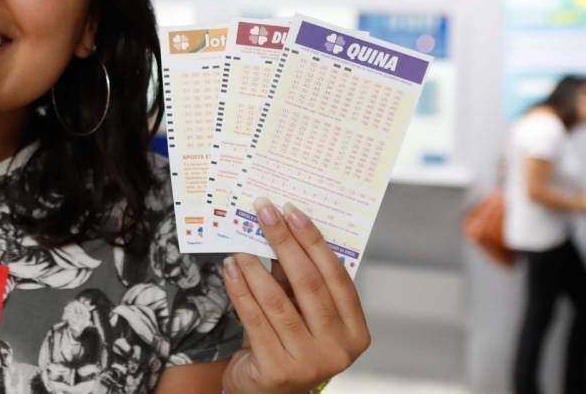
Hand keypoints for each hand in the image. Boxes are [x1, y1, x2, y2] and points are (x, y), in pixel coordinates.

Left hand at [220, 198, 370, 393]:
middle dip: (284, 242)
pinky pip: (254, 320)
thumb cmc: (286, 343)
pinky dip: (240, 290)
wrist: (265, 392)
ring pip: (279, 302)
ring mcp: (309, 362)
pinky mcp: (277, 370)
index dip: (314, 241)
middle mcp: (339, 349)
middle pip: (309, 284)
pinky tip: (230, 269)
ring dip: (256, 266)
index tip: (293, 212)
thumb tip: (281, 229)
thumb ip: (296, 279)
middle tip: (264, 211)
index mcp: (355, 331)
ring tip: (239, 243)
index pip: (336, 277)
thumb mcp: (300, 312)